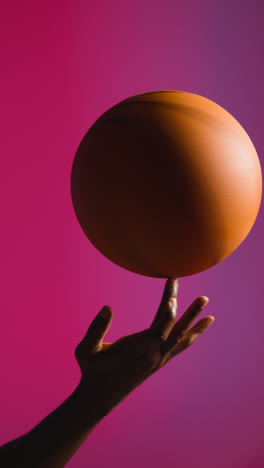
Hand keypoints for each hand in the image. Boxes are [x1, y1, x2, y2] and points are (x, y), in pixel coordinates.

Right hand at [74, 278, 213, 418]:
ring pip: (181, 338)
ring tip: (207, 308)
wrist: (100, 396)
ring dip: (194, 322)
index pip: (159, 332)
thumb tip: (107, 307)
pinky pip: (178, 345)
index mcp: (137, 350)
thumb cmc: (92, 370)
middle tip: (204, 298)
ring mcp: (158, 359)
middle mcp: (152, 355)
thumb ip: (96, 328)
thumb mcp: (86, 350)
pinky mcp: (158, 361)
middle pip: (175, 331)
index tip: (173, 297)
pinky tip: (196, 327)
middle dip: (190, 313)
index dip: (167, 315)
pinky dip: (189, 335)